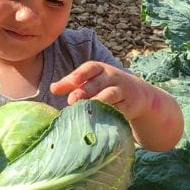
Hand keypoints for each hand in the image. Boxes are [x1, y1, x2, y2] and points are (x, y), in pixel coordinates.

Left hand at [51, 61, 183, 151]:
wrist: (137, 94)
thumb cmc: (105, 86)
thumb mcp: (91, 81)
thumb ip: (71, 84)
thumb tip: (52, 88)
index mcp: (100, 69)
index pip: (90, 68)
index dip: (80, 74)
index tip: (70, 82)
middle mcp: (112, 77)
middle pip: (98, 82)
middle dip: (85, 91)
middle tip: (71, 101)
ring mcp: (122, 91)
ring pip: (111, 95)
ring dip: (98, 102)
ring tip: (87, 110)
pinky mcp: (130, 105)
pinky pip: (120, 110)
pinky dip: (110, 114)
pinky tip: (100, 120)